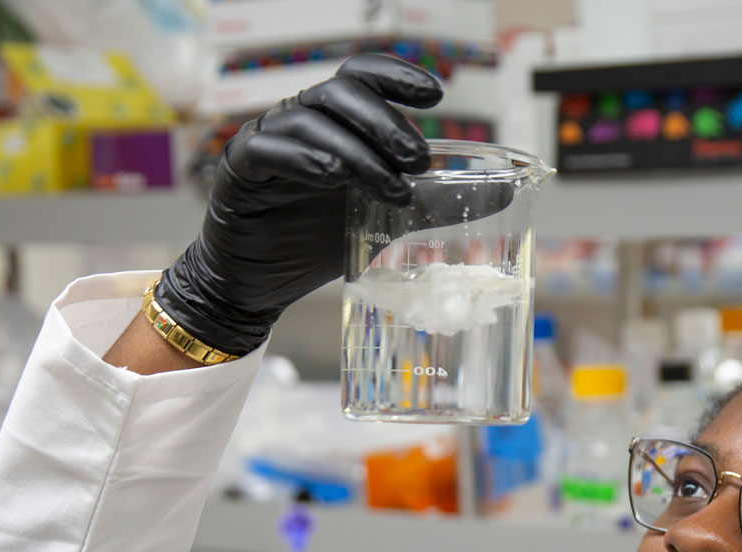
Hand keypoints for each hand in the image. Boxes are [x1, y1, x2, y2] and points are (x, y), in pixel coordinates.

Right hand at [156, 54, 442, 357]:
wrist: (260, 284)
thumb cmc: (317, 242)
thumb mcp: (386, 218)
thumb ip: (435, 203)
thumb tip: (503, 193)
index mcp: (335, 124)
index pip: (363, 78)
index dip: (397, 77)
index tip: (436, 95)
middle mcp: (300, 122)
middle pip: (342, 93)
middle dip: (386, 122)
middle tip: (419, 160)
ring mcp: (267, 142)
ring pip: (310, 120)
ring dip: (357, 150)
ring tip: (389, 185)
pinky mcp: (238, 171)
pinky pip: (267, 149)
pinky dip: (304, 158)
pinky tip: (332, 178)